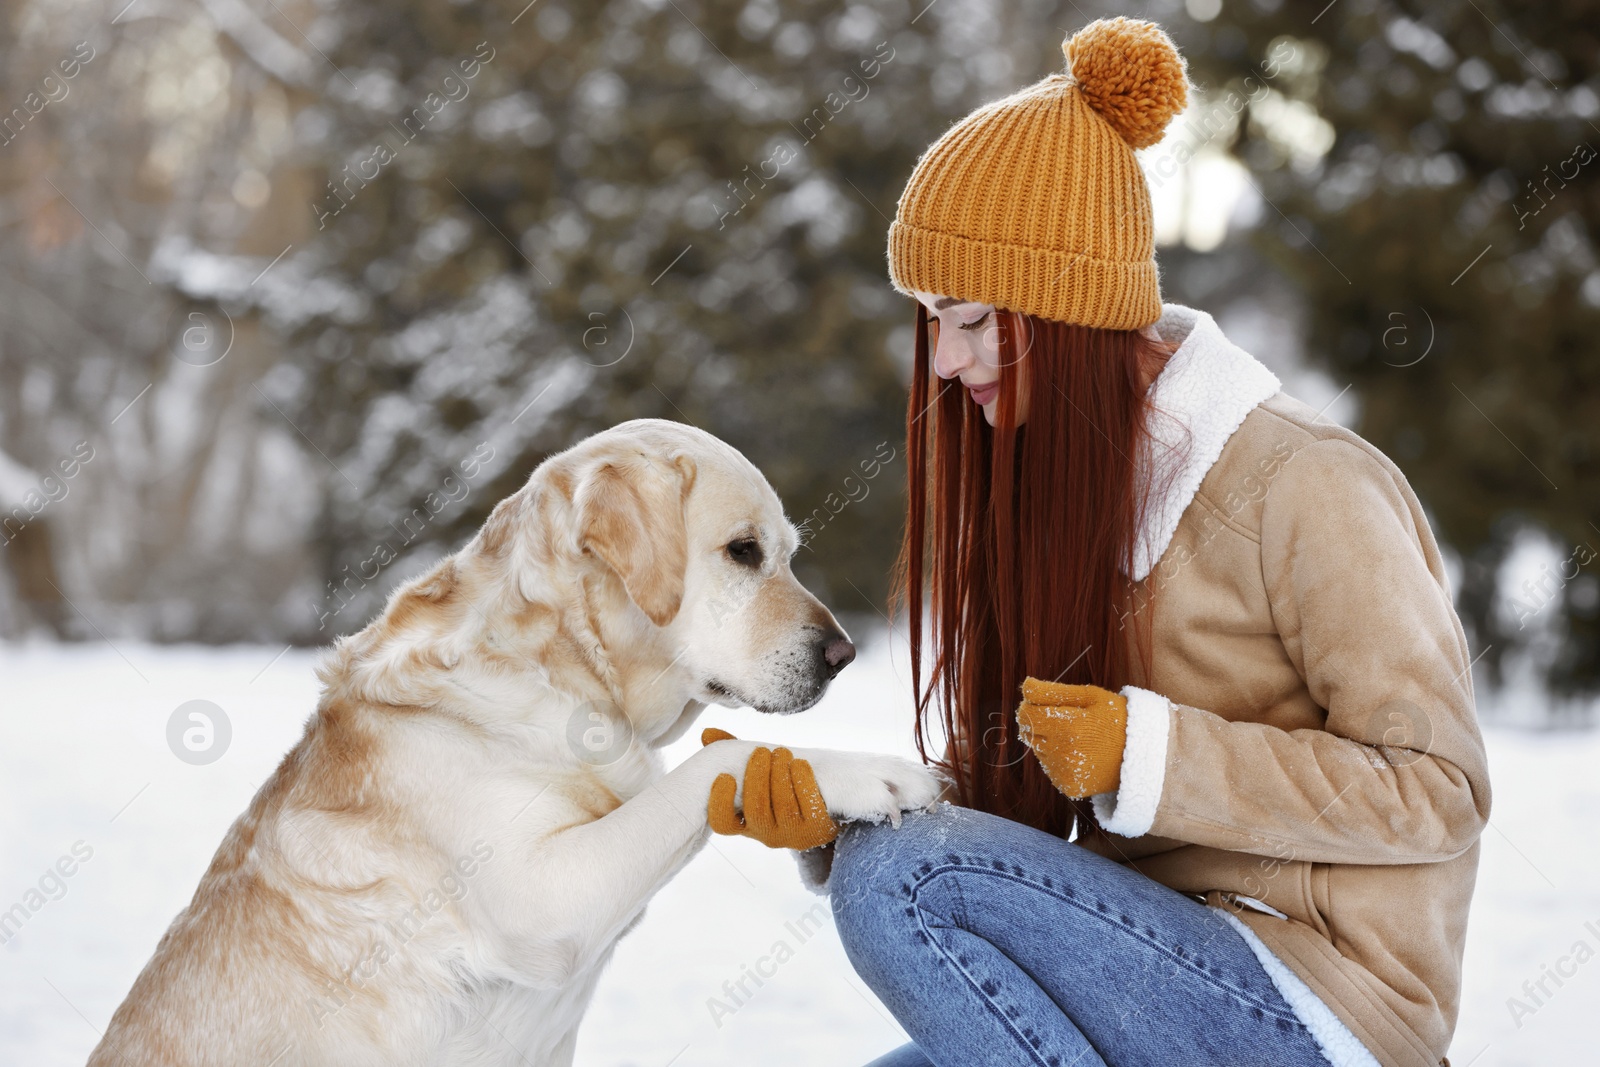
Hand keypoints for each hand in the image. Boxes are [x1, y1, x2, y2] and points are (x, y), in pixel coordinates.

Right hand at [702, 728, 838, 849]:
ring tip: (782, 752)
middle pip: (756, 810)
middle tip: (762, 751)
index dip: (720, 803)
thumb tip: (707, 734)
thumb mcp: (758, 770)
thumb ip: (732, 753)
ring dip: (780, 774)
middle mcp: (766, 833)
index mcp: (746, 822)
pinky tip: (799, 763)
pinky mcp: (816, 829)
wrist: (825, 798)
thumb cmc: (782, 782)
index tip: (725, 776)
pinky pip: (809, 807)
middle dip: (757, 776)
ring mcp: (792, 834)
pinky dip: (802, 781)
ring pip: (783, 807)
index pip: (723, 824)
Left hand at [1014, 678, 1127, 798]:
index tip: (1047, 704)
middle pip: (1029, 733)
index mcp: (1067, 726)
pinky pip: (1049, 768)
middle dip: (1041, 724)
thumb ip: (1053, 691)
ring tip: (1078, 739)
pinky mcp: (1067, 787)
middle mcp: (1062, 753)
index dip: (1031, 706)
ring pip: (1038, 750)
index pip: (1025, 714)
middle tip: (1068, 722)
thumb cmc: (1115, 719)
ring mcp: (1064, 772)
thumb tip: (1025, 686)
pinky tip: (1080, 754)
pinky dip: (1058, 760)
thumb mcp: (1090, 696)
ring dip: (1050, 742)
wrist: (1141, 755)